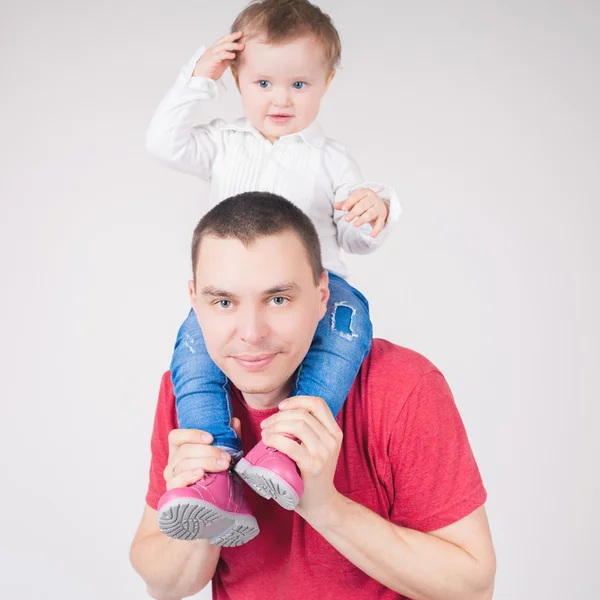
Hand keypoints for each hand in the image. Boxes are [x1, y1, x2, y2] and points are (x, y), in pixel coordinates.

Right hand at [164, 418, 240, 489]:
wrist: (213, 506)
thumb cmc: (215, 476)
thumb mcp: (222, 456)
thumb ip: (228, 439)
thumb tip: (235, 421)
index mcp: (179, 450)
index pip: (176, 436)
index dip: (192, 434)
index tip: (211, 438)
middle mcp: (172, 463)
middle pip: (184, 451)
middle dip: (208, 452)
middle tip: (226, 457)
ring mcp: (171, 478)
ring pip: (183, 464)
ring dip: (205, 462)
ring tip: (223, 466)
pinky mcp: (173, 492)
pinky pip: (176, 481)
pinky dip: (189, 476)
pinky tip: (201, 474)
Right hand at [192, 31, 244, 79]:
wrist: (199, 79)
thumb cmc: (209, 72)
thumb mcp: (221, 64)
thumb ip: (227, 59)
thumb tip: (235, 55)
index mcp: (215, 50)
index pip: (223, 40)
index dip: (231, 36)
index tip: (240, 34)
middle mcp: (213, 50)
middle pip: (223, 40)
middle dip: (233, 37)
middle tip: (241, 34)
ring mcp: (211, 54)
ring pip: (223, 46)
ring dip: (233, 45)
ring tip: (241, 46)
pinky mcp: (211, 60)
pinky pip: (220, 55)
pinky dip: (227, 54)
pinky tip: (233, 55)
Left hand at [259, 396, 342, 518]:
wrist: (321, 503)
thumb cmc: (313, 474)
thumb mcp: (318, 448)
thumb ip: (309, 431)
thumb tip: (284, 411)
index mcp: (334, 432)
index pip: (318, 404)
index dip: (297, 400)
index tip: (281, 407)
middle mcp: (332, 439)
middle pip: (303, 414)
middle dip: (280, 416)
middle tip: (266, 424)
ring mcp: (323, 452)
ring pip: (297, 425)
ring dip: (276, 426)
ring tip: (265, 432)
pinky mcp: (312, 465)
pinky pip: (291, 445)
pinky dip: (275, 439)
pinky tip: (267, 441)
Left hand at [334, 188, 388, 237]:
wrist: (379, 205)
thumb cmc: (363, 202)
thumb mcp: (354, 201)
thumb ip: (345, 204)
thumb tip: (335, 206)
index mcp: (365, 192)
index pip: (357, 196)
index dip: (349, 202)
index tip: (343, 209)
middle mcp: (373, 199)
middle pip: (363, 205)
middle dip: (354, 212)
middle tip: (346, 219)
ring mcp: (378, 208)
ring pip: (371, 213)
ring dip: (363, 219)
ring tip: (355, 225)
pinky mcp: (382, 217)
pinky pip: (380, 224)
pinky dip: (377, 229)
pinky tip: (372, 235)